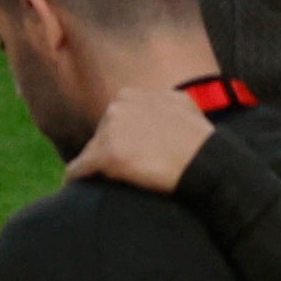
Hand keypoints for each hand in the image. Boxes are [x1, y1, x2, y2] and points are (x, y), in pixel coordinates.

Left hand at [73, 83, 214, 194]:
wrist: (207, 161)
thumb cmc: (200, 139)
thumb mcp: (181, 105)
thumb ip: (159, 103)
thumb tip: (155, 106)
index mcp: (132, 95)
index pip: (113, 119)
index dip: (118, 136)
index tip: (124, 150)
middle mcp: (118, 108)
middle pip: (100, 134)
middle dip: (106, 149)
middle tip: (118, 167)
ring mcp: (111, 130)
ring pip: (90, 151)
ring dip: (94, 164)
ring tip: (100, 179)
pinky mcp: (107, 155)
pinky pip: (80, 168)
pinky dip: (76, 177)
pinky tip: (73, 185)